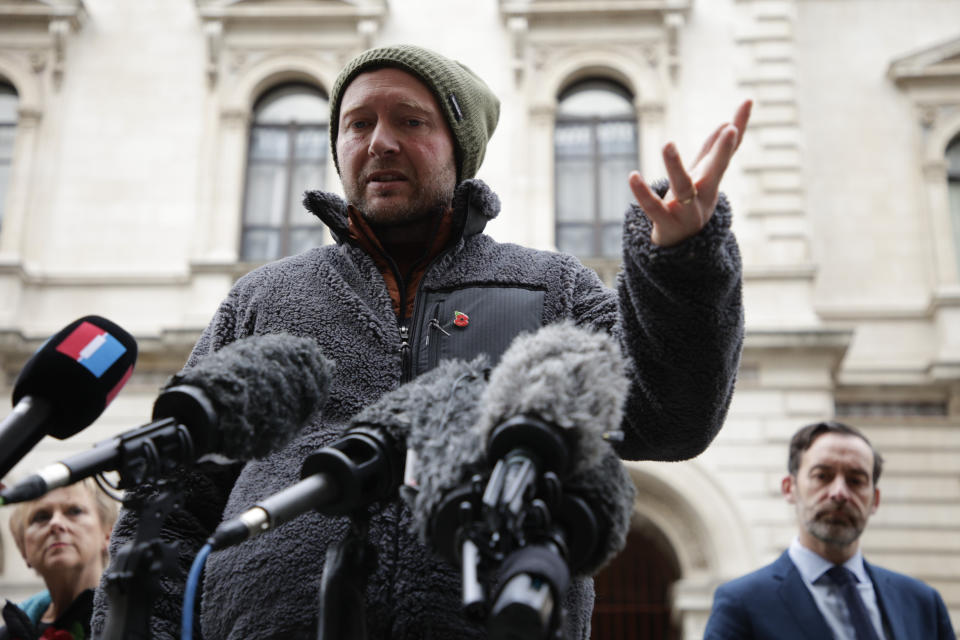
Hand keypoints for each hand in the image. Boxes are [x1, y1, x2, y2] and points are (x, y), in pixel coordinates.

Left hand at [628, 100, 751, 246]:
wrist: (681, 248)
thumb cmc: (691, 204)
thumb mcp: (702, 177)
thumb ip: (712, 152)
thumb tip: (727, 124)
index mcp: (713, 179)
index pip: (730, 150)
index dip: (740, 126)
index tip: (747, 102)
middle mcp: (704, 194)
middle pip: (716, 170)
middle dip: (723, 151)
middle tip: (730, 129)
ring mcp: (686, 210)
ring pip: (683, 187)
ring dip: (675, 166)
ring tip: (668, 143)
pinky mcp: (665, 223)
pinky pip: (653, 207)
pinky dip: (643, 193)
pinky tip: (633, 176)